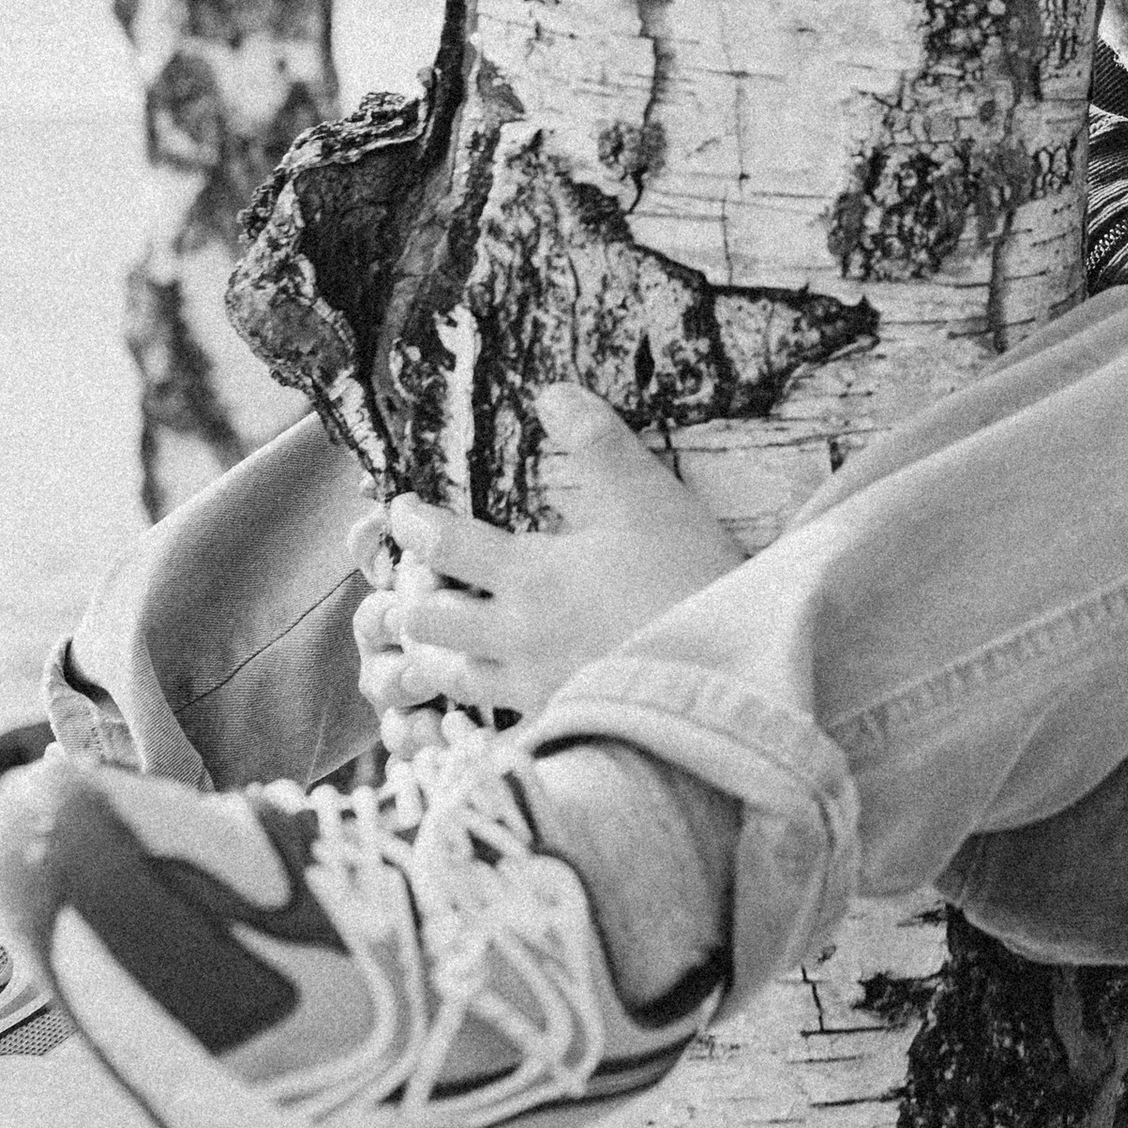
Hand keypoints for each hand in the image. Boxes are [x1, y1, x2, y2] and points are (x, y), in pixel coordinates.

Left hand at [352, 380, 743, 735]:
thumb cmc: (686, 579)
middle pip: (427, 620)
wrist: (727, 675)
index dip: (412, 522)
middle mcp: (515, 634)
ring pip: (448, 680)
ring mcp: (531, 688)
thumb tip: (551, 391)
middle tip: (405, 589)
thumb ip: (598, 443)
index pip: (444, 543)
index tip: (400, 510)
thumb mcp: (648, 497)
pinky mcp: (555, 727)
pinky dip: (465, 728)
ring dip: (427, 661)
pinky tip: (464, 724)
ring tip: (420, 653)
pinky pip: (487, 736)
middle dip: (406, 601)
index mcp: (530, 573)